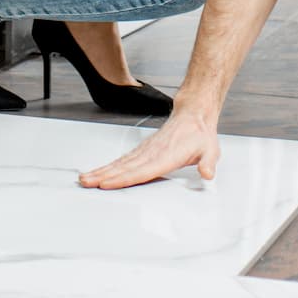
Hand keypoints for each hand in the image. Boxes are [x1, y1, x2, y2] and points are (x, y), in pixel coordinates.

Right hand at [77, 108, 221, 188]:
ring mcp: (145, 151)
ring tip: (85, 178)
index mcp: (167, 155)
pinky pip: (123, 160)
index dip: (124, 178)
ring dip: (102, 171)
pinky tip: (101, 172)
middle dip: (104, 175)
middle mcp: (152, 153)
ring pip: (120, 163)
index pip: (142, 170)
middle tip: (86, 182)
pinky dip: (109, 167)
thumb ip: (208, 163)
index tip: (108, 183)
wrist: (193, 115)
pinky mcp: (143, 150)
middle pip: (124, 167)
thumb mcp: (211, 150)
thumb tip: (208, 174)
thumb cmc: (200, 135)